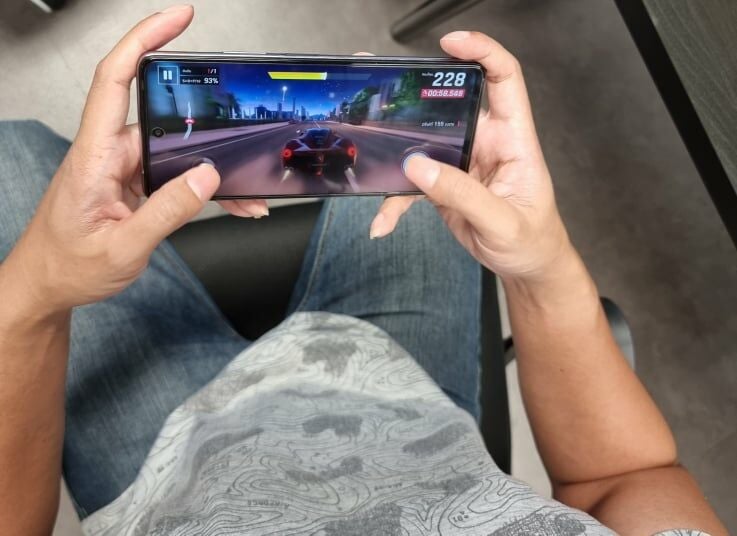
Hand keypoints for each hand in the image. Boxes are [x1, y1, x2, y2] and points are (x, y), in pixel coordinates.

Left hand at [1, 6, 266, 316]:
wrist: (49, 285)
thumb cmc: (69, 266)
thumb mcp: (123, 247)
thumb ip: (167, 211)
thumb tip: (206, 178)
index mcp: (94, 156)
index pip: (115, 80)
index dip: (145, 41)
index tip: (178, 20)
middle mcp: (109, 154)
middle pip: (163, 119)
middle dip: (209, 126)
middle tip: (245, 132)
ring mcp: (124, 169)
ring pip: (178, 154)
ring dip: (214, 171)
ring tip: (247, 195)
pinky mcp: (135, 185)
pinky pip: (177, 177)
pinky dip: (204, 190)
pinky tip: (230, 204)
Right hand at [369, 31, 572, 282]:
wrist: (526, 266)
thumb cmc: (532, 240)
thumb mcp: (502, 221)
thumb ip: (462, 194)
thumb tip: (419, 167)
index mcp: (513, 140)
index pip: (504, 79)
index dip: (481, 52)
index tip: (451, 44)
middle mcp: (486, 142)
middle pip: (452, 102)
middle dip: (418, 92)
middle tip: (385, 84)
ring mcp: (463, 162)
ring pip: (424, 141)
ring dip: (396, 149)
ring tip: (368, 146)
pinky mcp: (446, 183)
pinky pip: (414, 182)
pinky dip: (395, 201)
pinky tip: (383, 221)